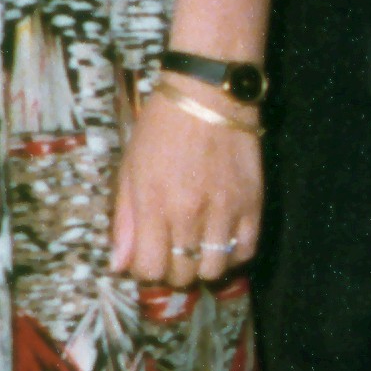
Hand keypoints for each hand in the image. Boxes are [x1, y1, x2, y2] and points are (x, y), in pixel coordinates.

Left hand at [115, 79, 262, 294]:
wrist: (208, 95)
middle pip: (182, 275)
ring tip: (197, 249)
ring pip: (214, 270)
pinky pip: (245, 251)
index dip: (145, 270)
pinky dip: (233, 255)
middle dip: (172, 271)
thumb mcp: (130, 169)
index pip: (149, 269)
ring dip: (202, 267)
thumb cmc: (162, 127)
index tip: (147, 257)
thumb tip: (118, 264)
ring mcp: (224, 210)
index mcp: (154, 204)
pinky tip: (222, 241)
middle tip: (171, 252)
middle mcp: (190, 213)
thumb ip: (124, 220)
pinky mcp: (252, 203)